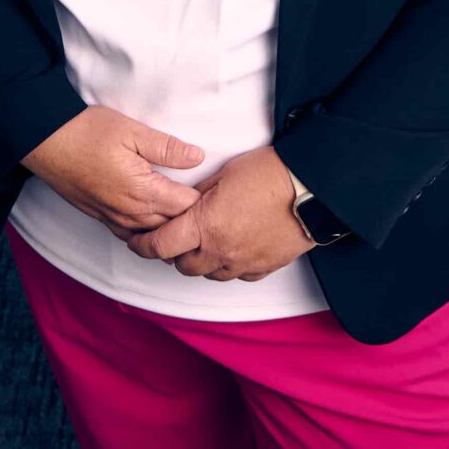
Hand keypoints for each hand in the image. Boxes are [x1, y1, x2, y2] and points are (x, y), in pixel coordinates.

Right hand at [22, 107, 204, 236]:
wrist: (45, 142)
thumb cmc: (87, 132)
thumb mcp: (132, 131)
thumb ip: (167, 148)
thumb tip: (198, 157)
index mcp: (142, 191)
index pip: (186, 208)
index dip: (205, 201)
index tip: (217, 191)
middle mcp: (129, 212)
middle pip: (172, 228)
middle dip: (192, 220)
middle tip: (210, 207)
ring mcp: (113, 218)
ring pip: (152, 237)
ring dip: (170, 230)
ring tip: (188, 218)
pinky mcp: (100, 217)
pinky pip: (130, 235)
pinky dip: (147, 233)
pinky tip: (155, 222)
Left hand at [127, 145, 313, 281]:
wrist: (312, 189)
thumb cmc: (268, 173)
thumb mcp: (224, 174)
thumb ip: (199, 193)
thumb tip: (184, 202)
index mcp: (205, 225)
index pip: (160, 245)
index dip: (143, 244)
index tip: (136, 240)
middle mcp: (220, 251)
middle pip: (182, 265)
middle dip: (174, 252)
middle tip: (175, 236)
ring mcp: (242, 263)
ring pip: (208, 274)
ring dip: (201, 261)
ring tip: (206, 241)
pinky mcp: (263, 268)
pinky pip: (237, 275)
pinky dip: (229, 265)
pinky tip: (233, 247)